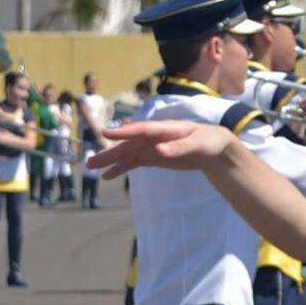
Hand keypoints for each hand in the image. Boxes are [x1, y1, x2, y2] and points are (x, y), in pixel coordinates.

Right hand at [88, 121, 235, 179]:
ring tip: (92, 168)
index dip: (125, 132)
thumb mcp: (200, 144)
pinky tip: (108, 175)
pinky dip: (121, 168)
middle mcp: (155, 136)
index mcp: (166, 129)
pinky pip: (134, 162)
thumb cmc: (209, 141)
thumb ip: (180, 148)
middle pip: (130, 144)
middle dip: (111, 152)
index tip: (106, 134)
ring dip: (111, 161)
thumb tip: (159, 150)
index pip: (143, 129)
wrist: (214, 147)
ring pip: (128, 154)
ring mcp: (152, 146)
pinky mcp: (154, 157)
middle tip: (91, 162)